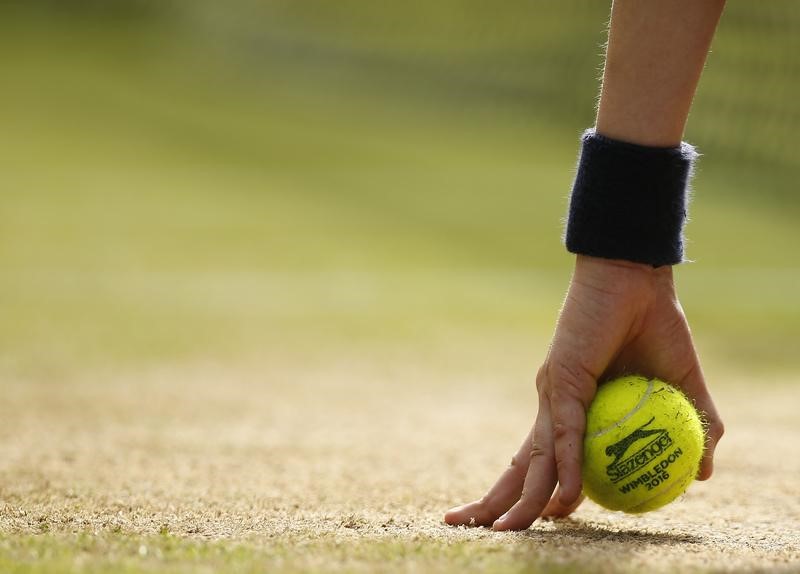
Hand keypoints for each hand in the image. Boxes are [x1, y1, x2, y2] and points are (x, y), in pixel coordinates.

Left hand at [444, 255, 723, 529]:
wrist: (639, 281)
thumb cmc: (656, 327)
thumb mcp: (684, 389)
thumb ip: (695, 428)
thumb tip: (703, 475)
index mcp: (572, 408)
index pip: (548, 458)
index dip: (536, 490)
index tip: (533, 521)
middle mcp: (554, 407)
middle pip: (525, 465)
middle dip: (501, 500)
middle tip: (479, 530)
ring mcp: (555, 396)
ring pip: (536, 458)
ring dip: (523, 499)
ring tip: (504, 532)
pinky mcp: (563, 381)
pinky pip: (566, 434)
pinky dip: (569, 468)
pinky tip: (567, 501)